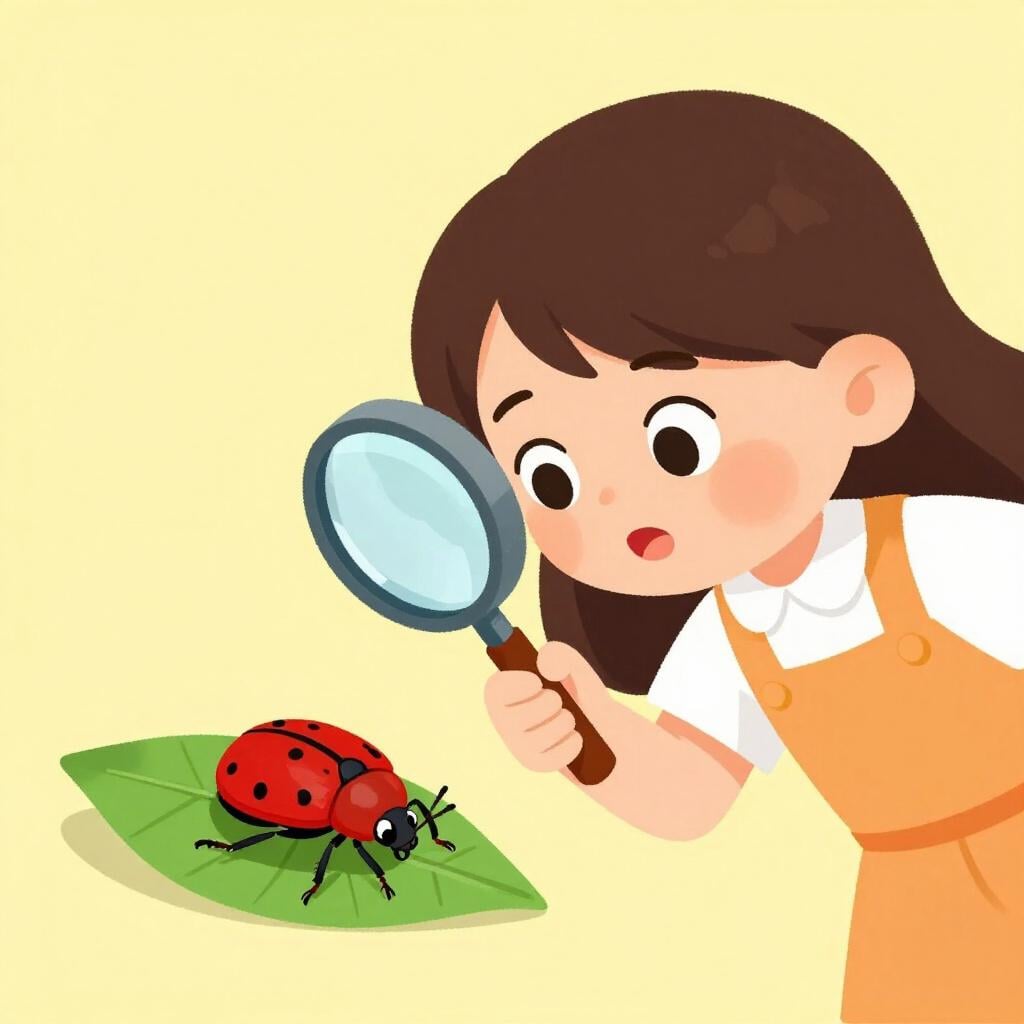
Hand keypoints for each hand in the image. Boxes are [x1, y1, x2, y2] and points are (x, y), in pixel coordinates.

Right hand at [484, 641, 613, 772]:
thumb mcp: (572, 664)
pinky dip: (571, 744)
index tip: (537, 682)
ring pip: (538, 737)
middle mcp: (504, 720)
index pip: (495, 690)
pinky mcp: (535, 763)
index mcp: (506, 691)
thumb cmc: (576, 690)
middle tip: (558, 699)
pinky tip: (574, 737)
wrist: (599, 723)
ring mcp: (518, 745)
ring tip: (570, 717)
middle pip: (518, 717)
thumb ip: (559, 653)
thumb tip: (545, 667)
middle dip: (549, 703)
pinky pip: (553, 757)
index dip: (515, 685)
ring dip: (564, 722)